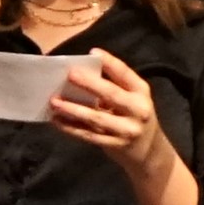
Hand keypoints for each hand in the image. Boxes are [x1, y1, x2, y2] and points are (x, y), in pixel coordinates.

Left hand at [48, 49, 170, 180]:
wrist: (149, 151)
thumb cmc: (134, 117)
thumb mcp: (133, 99)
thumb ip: (115, 87)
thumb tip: (82, 75)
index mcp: (141, 92)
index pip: (125, 74)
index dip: (110, 63)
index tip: (93, 53)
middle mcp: (137, 110)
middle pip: (111, 94)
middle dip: (89, 84)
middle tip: (70, 75)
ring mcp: (126, 130)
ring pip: (96, 118)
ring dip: (73, 109)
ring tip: (54, 101)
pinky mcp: (114, 145)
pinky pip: (89, 135)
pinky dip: (71, 128)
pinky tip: (57, 120)